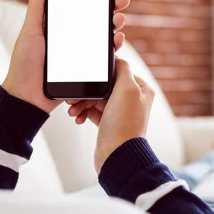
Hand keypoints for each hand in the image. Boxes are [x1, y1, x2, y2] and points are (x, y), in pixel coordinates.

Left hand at [2, 0, 130, 112]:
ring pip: (103, 37)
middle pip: (96, 19)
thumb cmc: (24, 65)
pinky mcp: (86, 69)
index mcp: (59, 26)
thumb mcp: (30, 32)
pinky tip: (117, 40)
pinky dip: (113, 47)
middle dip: (111, 9)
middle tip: (120, 1)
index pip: (80, 7)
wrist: (28, 97)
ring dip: (115, 26)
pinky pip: (103, 57)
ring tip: (119, 21)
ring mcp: (80, 54)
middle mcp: (72, 38)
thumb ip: (37, 6)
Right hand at [67, 58, 154, 172]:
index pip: (117, 72)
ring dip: (82, 103)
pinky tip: (78, 117)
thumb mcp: (127, 89)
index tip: (85, 78)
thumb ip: (123, 69)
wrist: (117, 155)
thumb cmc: (124, 124)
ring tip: (73, 110)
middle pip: (103, 85)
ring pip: (95, 98)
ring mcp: (119, 112)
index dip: (99, 75)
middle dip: (86, 91)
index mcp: (140, 89)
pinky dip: (83, 112)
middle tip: (73, 98)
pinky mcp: (108, 123)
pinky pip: (92, 111)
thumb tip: (117, 58)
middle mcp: (132, 99)